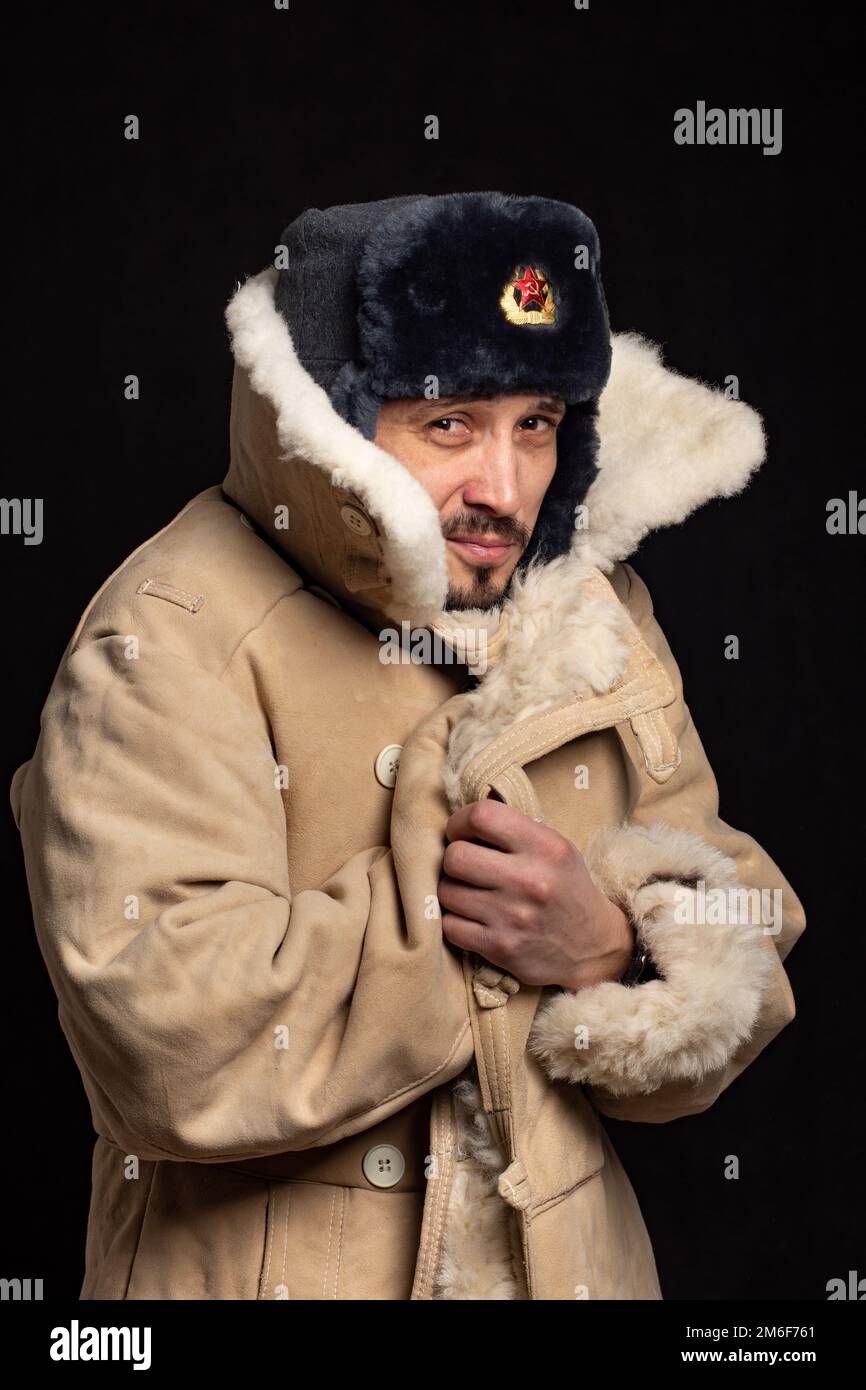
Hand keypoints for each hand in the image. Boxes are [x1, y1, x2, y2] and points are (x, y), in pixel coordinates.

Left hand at [438, 798, 634, 989]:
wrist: (594, 946)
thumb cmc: (567, 889)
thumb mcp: (556, 848)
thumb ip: (515, 827)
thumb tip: (472, 804)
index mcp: (545, 847)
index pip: (482, 816)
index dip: (460, 822)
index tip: (462, 832)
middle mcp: (529, 880)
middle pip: (455, 856)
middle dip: (453, 858)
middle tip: (465, 866)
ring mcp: (512, 916)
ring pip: (447, 892)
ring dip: (453, 891)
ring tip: (471, 893)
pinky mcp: (499, 947)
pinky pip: (449, 925)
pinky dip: (455, 921)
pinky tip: (472, 918)